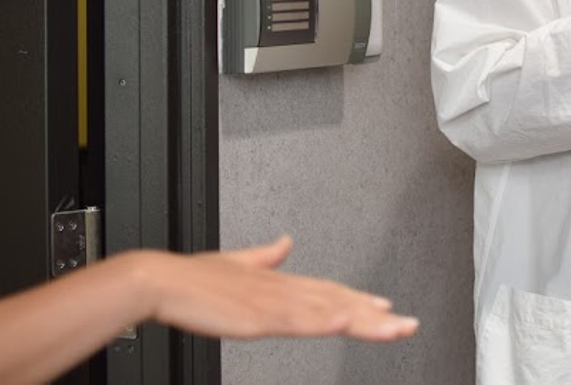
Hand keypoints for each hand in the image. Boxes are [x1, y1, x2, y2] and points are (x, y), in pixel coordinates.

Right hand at [140, 236, 418, 341]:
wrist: (163, 280)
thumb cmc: (194, 278)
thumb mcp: (237, 263)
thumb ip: (265, 256)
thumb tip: (285, 242)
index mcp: (279, 280)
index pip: (329, 290)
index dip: (360, 299)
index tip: (386, 307)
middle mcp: (283, 289)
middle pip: (338, 302)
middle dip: (375, 315)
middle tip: (407, 324)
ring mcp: (274, 302)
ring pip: (329, 311)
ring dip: (364, 321)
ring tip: (394, 328)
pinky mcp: (259, 316)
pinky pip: (298, 320)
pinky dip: (324, 320)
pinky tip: (346, 321)